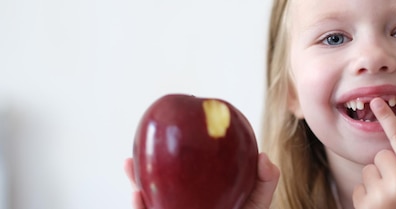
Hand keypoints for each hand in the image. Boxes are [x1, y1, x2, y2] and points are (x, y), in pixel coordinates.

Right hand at [123, 153, 279, 208]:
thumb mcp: (258, 200)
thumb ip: (265, 180)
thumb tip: (263, 157)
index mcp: (199, 193)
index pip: (179, 173)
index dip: (166, 158)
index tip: (161, 141)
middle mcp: (183, 204)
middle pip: (157, 186)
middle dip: (140, 172)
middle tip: (130, 158)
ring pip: (150, 202)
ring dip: (136, 187)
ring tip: (130, 169)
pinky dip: (143, 206)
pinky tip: (139, 196)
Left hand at [352, 98, 395, 208]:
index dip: (388, 119)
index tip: (376, 102)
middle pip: (382, 156)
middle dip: (386, 168)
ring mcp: (383, 195)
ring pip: (369, 171)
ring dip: (376, 182)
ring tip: (390, 201)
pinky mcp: (366, 206)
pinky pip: (359, 188)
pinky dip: (366, 197)